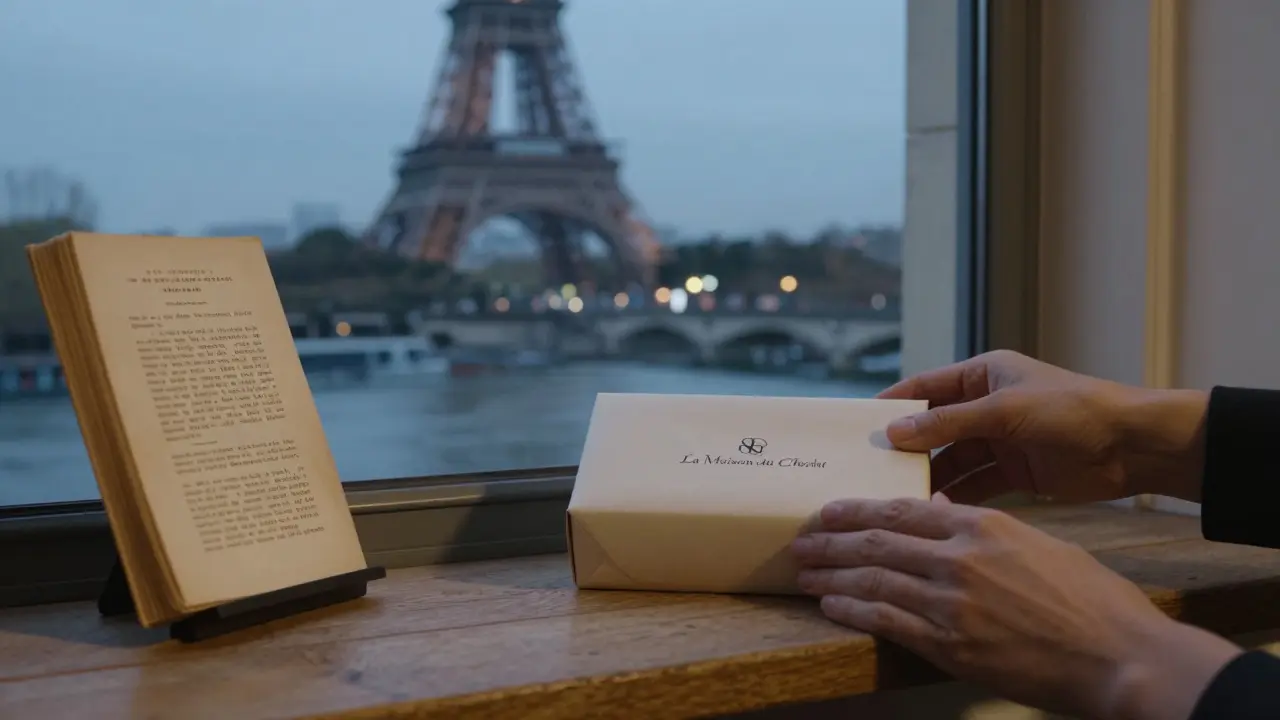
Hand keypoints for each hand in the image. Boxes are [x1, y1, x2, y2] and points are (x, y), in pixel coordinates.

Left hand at [791, 497, 1242, 719]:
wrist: (1120, 657)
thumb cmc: (1092, 601)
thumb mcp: (1040, 544)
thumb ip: (985, 529)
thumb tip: (943, 511)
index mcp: (984, 525)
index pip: (903, 510)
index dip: (858, 510)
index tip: (829, 511)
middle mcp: (960, 558)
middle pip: (877, 541)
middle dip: (832, 541)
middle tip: (801, 542)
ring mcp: (952, 601)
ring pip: (873, 580)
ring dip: (832, 577)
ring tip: (805, 574)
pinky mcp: (951, 644)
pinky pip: (887, 621)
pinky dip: (853, 612)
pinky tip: (831, 607)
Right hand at [877, 349, 1208, 503]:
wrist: (1134, 446)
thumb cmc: (1072, 411)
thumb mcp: (1003, 411)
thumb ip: (948, 423)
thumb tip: (894, 431)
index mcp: (983, 375)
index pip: (924, 388)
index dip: (892, 406)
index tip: (858, 427)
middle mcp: (986, 406)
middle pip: (934, 428)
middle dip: (906, 448)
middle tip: (870, 471)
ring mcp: (1000, 441)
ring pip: (952, 460)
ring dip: (929, 477)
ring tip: (896, 498)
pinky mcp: (1015, 474)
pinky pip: (975, 484)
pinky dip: (956, 496)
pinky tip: (934, 511)